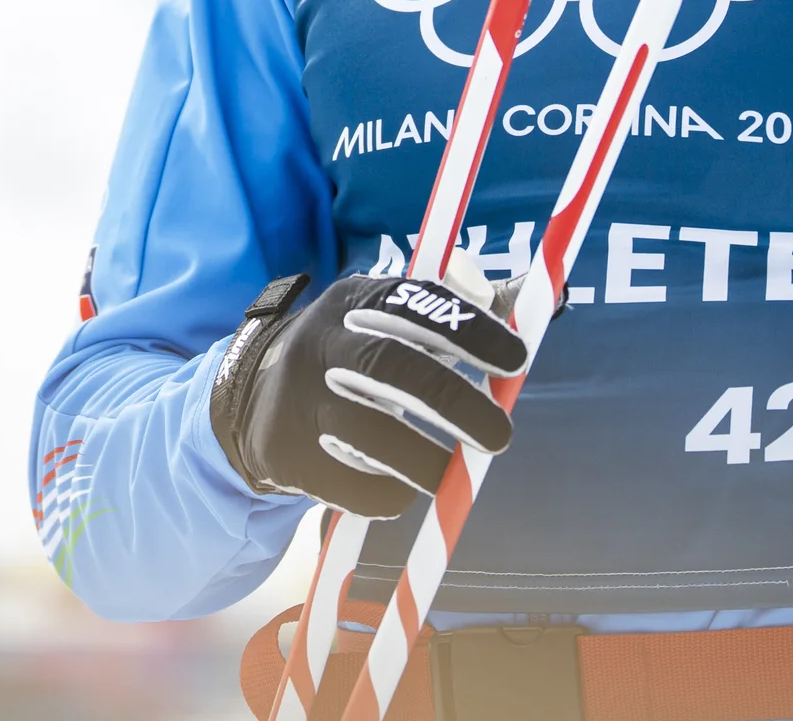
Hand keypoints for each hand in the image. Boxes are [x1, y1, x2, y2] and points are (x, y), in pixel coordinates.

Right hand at [208, 271, 526, 517]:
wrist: (254, 401)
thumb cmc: (352, 358)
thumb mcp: (388, 320)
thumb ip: (456, 313)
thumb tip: (537, 303)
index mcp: (354, 301)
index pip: (415, 303)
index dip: (469, 329)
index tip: (517, 361)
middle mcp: (321, 342)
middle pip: (389, 366)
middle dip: (453, 402)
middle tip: (500, 435)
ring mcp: (298, 399)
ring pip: (369, 434)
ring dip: (425, 460)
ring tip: (453, 473)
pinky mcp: (288, 454)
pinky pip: (352, 486)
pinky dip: (389, 491)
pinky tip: (400, 484)